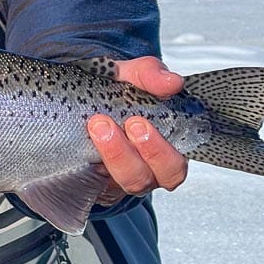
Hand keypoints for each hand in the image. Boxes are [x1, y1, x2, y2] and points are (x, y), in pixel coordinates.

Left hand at [86, 56, 188, 203]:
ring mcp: (130, 176)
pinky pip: (106, 189)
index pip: (183, 153)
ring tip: (99, 127)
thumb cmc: (114, 93)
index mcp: (170, 139)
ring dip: (118, 156)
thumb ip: (150, 74)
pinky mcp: (104, 185)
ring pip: (136, 182)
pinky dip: (96, 171)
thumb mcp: (130, 75)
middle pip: (168, 174)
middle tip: (130, 123)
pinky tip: (84, 149)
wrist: (80, 103)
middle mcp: (155, 164)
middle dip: (150, 150)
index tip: (142, 121)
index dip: (166, 146)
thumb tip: (172, 82)